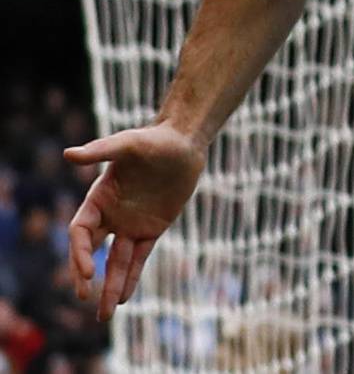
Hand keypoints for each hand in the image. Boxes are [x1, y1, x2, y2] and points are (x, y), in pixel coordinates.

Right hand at [64, 122, 206, 319]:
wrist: (184, 143)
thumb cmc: (153, 140)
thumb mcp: (127, 144)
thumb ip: (100, 151)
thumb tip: (68, 154)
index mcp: (98, 199)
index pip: (81, 232)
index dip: (80, 252)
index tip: (87, 271)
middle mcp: (111, 216)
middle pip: (92, 251)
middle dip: (85, 275)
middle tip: (84, 297)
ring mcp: (131, 224)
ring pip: (117, 261)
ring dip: (110, 286)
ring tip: (105, 315)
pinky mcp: (153, 229)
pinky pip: (140, 257)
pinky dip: (132, 277)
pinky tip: (124, 297)